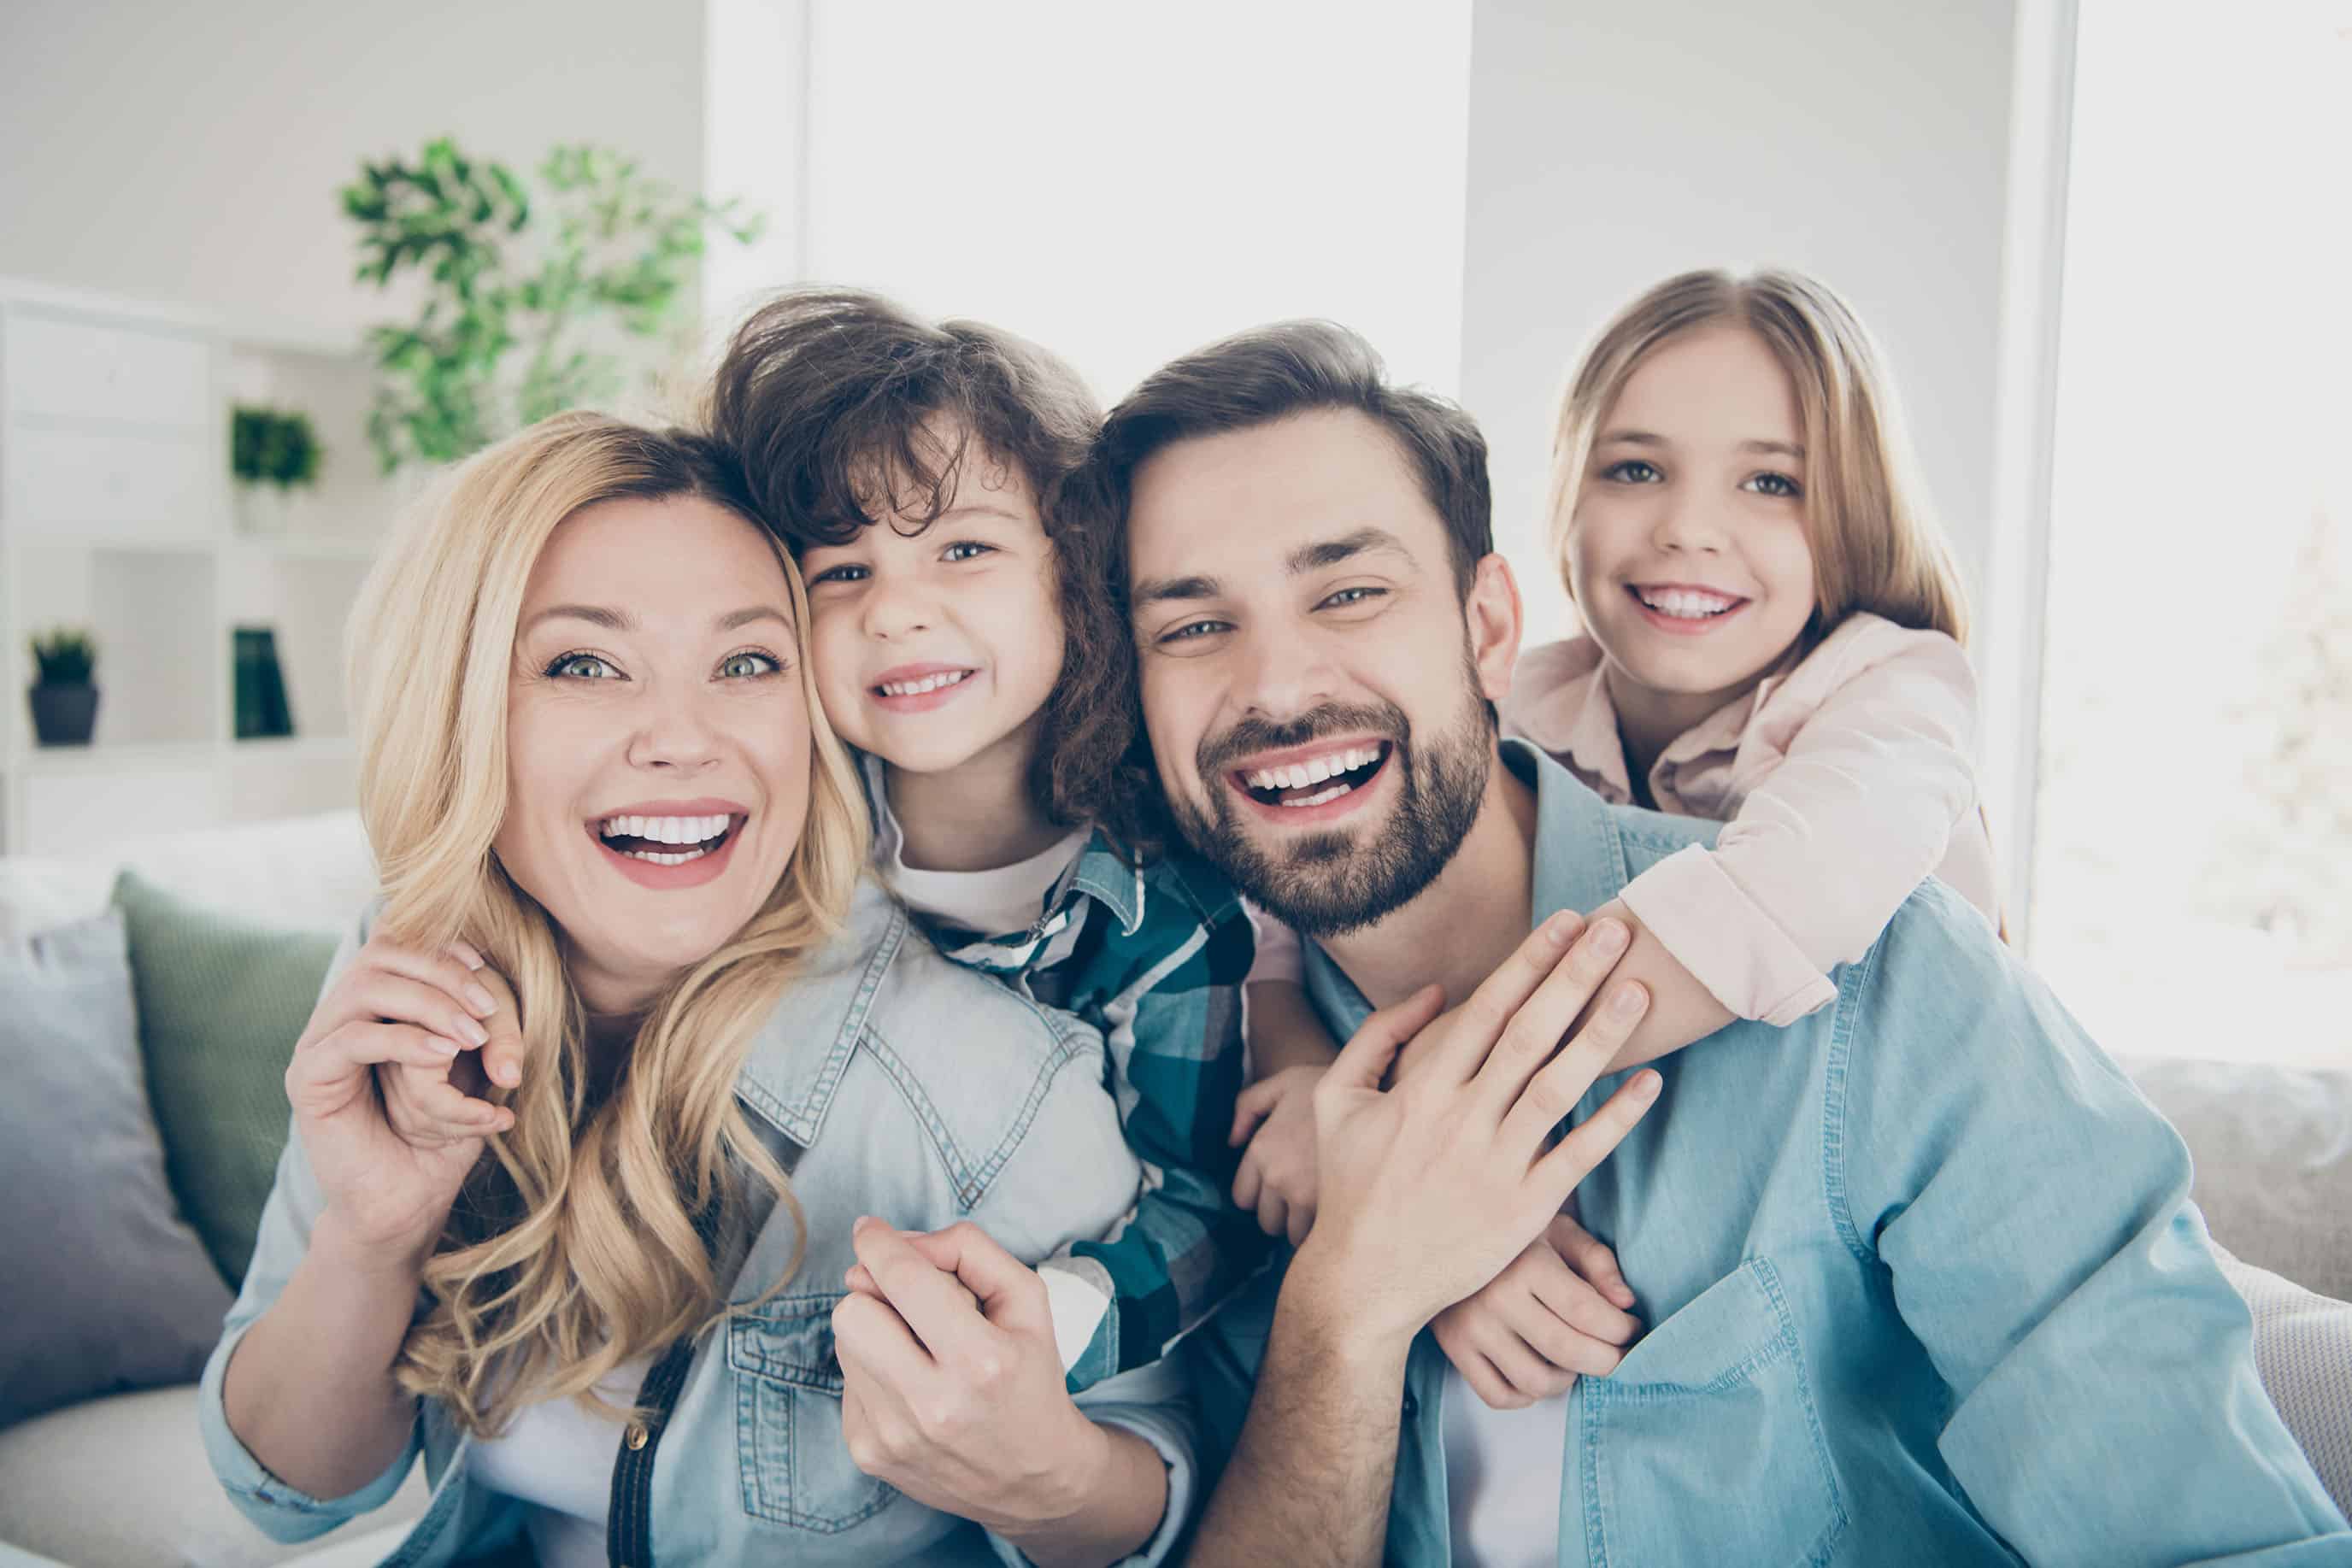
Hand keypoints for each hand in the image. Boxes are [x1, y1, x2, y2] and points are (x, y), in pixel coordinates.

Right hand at [285, 936, 523, 1260]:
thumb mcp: (473, 1065)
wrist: (409, 1197)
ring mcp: (318, 1042)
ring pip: (366, 987)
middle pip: (382, 953)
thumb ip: (476, 1015)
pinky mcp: (310, 1078)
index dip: (442, 946)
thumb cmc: (445, 1130)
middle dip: (443, 973)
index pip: (396, 940)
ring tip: (472, 1036)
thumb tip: (485, 965)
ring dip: (429, 1003)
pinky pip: (352, 1037)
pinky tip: (443, 1054)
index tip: (486, 970)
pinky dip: (403, 1039)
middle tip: (488, 1010)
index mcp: (373, 1001)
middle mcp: (340, 1012)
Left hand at [833, 1219, 1109, 1536]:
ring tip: (918, 1350)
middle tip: (907, 1301)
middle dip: (875, 1293)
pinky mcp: (869, 1454)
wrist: (1033, 1480)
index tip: (869, 1229)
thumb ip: (969, 1250)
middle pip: (854, 1311)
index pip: (905, 1281)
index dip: (879, 1244)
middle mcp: (933, 1404)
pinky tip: (910, 1386)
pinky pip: (846, 1382)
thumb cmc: (1030, 1377)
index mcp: (982, 1360)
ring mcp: (894, 1435)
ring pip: (844, 1343)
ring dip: (875, 1331)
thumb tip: (897, 1244)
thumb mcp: (1027, 1300)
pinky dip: (873, 1371)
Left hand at [1230, 1064, 1326, 1244]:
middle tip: (1301, 1200)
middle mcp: (1277, 1176)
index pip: (1243, 1198)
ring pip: (1292, 1234)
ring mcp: (1303, 1195)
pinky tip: (1340, 1208)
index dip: (1259, 1196)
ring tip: (1322, 1206)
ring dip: (1304, 1225)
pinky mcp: (1332, 1207)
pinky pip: (1319, 1235)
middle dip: (1281, 1214)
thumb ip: (1248, 1105)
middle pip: (1267, 1221)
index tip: (1278, 1190)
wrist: (1376, 1087)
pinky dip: (1326, 1227)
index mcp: (1261, 1149)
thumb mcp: (1283, 1082)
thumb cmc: (1329, 1084)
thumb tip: (1232, 1141)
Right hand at [1290, 911, 1660, 1349]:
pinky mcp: (1525, 1209)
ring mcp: (1496, 1164)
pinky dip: (1616, 1119)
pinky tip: (1650, 1084)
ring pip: (1559, 1087)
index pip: (1486, 1011)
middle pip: (1530, 1034)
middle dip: (1575, 976)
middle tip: (1617, 931)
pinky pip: (1580, 1155)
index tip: (1566, 923)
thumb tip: (1434, 992)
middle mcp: (1462, 1120)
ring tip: (1641, 990)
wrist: (1365, 1280)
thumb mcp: (1337, 1101)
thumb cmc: (1352, 1185)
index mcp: (1422, 1090)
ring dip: (1603, 1035)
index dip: (1529, 962)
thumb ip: (1377, 1039)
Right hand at [1433, 1211, 1640, 1408]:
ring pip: (1536, 1382)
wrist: (1444, 1231)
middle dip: (1607, 1361)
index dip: (1622, 1329)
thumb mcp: (1558, 1231)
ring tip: (1575, 1360)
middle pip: (1568, 1351)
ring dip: (1568, 1380)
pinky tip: (1540, 1371)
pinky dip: (1528, 1396)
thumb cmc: (1514, 1237)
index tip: (1633, 1328)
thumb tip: (1626, 1303)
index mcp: (1527, 1263)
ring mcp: (1471, 1328)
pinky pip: (1499, 1396)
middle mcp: (1496, 1297)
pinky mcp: (1454, 1349)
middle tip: (1618, 1355)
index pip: (1588, 1312)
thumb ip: (1597, 1261)